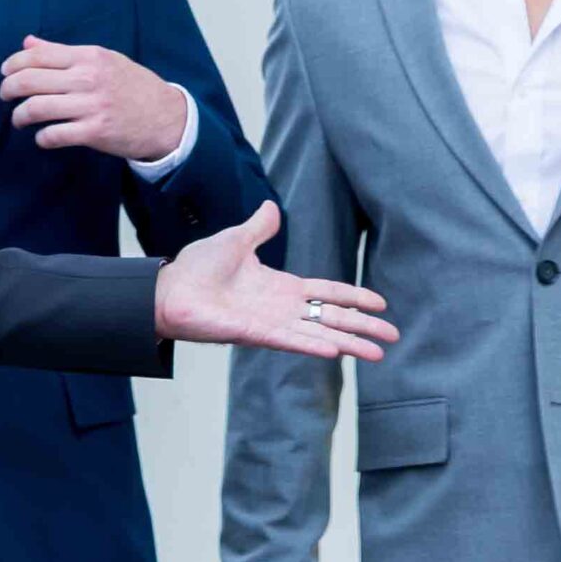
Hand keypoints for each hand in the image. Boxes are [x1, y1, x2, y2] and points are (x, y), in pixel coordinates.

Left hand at [0, 35, 186, 161]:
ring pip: (36, 108)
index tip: (5, 73)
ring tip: (19, 119)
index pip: (38, 55)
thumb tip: (29, 43)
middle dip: (8, 89)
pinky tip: (43, 137)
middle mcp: (88, 78)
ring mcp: (91, 106)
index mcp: (90, 56)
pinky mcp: (95, 132)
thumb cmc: (133, 86)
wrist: (167, 118)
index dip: (13, 64)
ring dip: (19, 115)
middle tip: (5, 96)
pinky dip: (41, 138)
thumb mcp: (104, 60)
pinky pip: (54, 135)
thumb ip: (64, 52)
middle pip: (30, 80)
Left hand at [155, 202, 395, 359]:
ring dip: (348, 343)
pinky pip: (290, 340)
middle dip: (363, 327)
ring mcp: (270, 323)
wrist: (168, 289)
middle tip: (392, 337)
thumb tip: (271, 208)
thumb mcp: (235, 240)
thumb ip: (258, 228)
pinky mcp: (254, 334)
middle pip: (332, 318)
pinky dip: (312, 345)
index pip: (327, 293)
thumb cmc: (197, 269)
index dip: (353, 298)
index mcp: (281, 287)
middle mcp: (281, 308)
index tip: (380, 304)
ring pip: (319, 334)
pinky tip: (336, 351)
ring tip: (376, 353)